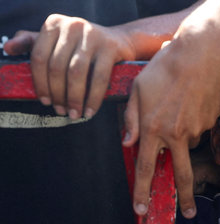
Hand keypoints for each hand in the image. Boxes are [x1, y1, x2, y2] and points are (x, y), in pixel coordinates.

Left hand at [3, 14, 135, 118]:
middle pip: (57, 67)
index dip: (40, 83)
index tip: (45, 102)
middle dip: (58, 94)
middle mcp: (71, 26)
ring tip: (76, 114)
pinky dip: (93, 98)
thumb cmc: (83, 45)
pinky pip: (99, 78)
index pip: (39, 57)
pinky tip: (91, 110)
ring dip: (74, 98)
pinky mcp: (110, 47)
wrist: (119, 41)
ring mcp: (91, 35)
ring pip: (76, 73)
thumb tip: (7, 49)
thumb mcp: (57, 41)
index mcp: (53, 24)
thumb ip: (32, 44)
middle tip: (61, 111)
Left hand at [122, 36, 219, 217]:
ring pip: (188, 142)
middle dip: (185, 198)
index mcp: (153, 129)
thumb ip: (132, 119)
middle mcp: (176, 134)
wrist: (201, 55)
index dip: (141, 191)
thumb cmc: (165, 68)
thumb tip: (128, 142)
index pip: (146, 168)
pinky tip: (192, 97)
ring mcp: (196, 130)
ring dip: (183, 133)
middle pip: (181, 174)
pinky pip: (199, 127)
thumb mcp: (139, 90)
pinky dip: (194, 118)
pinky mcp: (210, 122)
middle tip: (188, 213)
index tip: (141, 209)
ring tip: (180, 103)